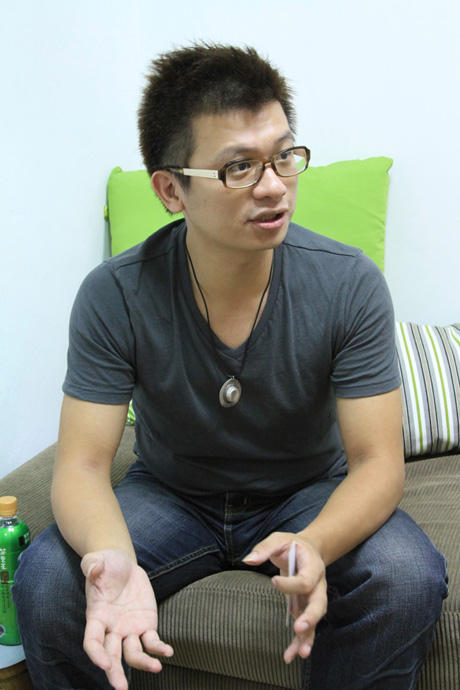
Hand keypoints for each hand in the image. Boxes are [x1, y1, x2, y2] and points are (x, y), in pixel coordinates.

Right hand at [81, 550, 172, 689]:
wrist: (121, 564)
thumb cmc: (105, 565)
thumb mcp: (96, 561)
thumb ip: (92, 565)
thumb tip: (92, 567)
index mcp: (96, 617)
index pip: (92, 642)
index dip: (96, 654)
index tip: (104, 663)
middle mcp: (111, 628)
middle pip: (111, 655)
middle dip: (115, 673)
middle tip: (120, 688)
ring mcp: (129, 629)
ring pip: (133, 653)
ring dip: (143, 663)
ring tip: (157, 668)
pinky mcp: (146, 624)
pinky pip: (152, 641)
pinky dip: (159, 648)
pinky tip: (168, 652)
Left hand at [243, 532, 326, 662]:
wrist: (308, 550)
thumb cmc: (292, 544)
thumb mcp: (278, 539)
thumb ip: (265, 548)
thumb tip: (247, 560)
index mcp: (313, 566)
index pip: (305, 580)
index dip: (291, 584)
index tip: (274, 581)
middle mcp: (318, 585)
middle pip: (319, 604)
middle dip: (310, 617)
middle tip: (299, 627)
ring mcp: (313, 599)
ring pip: (315, 621)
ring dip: (308, 638)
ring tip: (300, 654)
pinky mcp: (306, 609)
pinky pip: (306, 628)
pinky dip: (299, 643)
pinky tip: (290, 656)